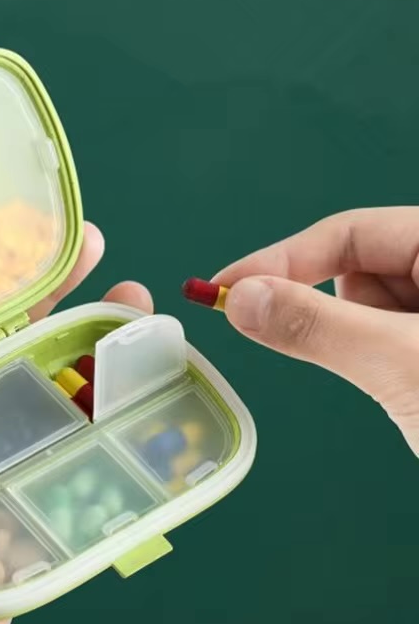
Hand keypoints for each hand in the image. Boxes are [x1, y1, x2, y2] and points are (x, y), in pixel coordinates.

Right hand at [214, 207, 418, 455]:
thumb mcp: (406, 367)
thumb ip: (318, 326)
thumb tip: (238, 298)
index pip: (357, 231)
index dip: (284, 258)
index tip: (224, 289)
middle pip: (364, 268)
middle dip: (337, 310)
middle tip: (342, 357)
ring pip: (373, 309)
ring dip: (363, 344)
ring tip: (405, 385)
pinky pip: (389, 339)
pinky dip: (378, 361)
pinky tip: (411, 392)